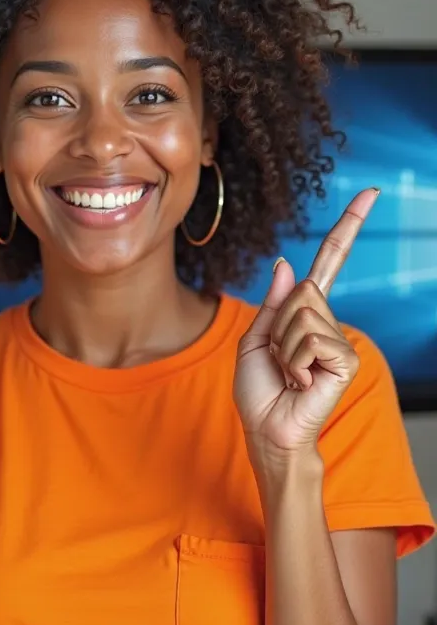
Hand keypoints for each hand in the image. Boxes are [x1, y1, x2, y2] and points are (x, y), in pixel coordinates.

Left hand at [233, 187, 378, 468]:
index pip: (330, 263)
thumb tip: (286, 264)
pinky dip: (294, 362)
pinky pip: (310, 339)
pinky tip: (302, 382)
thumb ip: (271, 304)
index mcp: (306, 313)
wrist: (266, 430)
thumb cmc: (259, 392)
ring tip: (289, 373)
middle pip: (298, 291)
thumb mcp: (254, 340)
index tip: (371, 194)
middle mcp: (328, 321)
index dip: (348, 227)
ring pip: (300, 314)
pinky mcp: (346, 360)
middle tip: (279, 360)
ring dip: (282, 346)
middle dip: (276, 325)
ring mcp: (340, 340)